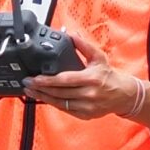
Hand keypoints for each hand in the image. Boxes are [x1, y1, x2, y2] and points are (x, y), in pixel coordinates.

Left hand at [22, 31, 145, 121]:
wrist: (123, 94)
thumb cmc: (108, 75)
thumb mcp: (98, 57)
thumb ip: (83, 45)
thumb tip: (70, 34)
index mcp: (91, 79)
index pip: (64, 80)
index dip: (47, 80)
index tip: (34, 78)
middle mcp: (88, 94)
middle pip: (58, 93)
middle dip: (40, 89)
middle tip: (27, 84)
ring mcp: (87, 107)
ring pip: (60, 103)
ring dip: (43, 98)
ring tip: (31, 92)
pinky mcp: (85, 115)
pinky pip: (65, 109)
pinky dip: (54, 104)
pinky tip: (44, 98)